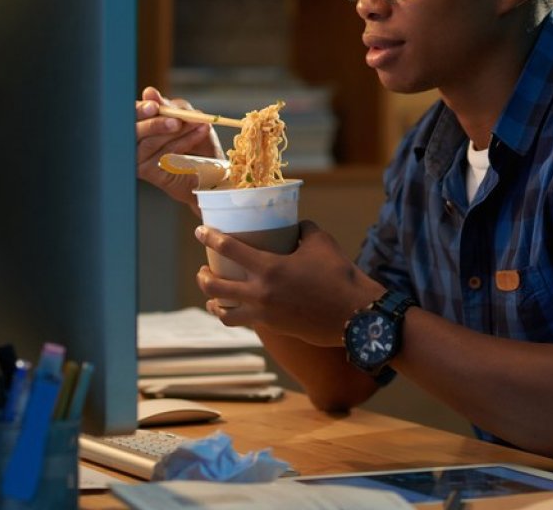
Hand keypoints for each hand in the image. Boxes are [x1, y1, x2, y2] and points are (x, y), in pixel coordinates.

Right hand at [135, 86, 222, 204]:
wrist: (213, 169)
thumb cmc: (197, 141)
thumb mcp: (184, 116)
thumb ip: (168, 106)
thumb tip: (149, 92)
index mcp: (138, 123)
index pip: (130, 114)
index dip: (139, 109)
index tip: (154, 105)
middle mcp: (133, 141)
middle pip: (133, 131)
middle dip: (154, 124)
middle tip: (176, 121)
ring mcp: (139, 158)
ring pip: (150, 143)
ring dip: (176, 132)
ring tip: (198, 124)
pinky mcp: (149, 172)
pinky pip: (164, 154)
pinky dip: (184, 142)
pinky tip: (199, 133)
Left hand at [195, 220, 383, 346]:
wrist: (353, 315)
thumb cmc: (338, 275)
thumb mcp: (321, 242)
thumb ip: (303, 230)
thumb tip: (294, 225)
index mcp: (269, 268)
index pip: (228, 249)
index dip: (210, 237)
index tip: (199, 231)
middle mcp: (260, 293)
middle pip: (214, 286)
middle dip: (202, 276)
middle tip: (202, 269)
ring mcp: (264, 314)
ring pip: (223, 313)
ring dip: (212, 302)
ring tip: (211, 296)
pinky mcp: (273, 327)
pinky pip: (244, 321)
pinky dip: (235, 314)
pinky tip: (237, 309)